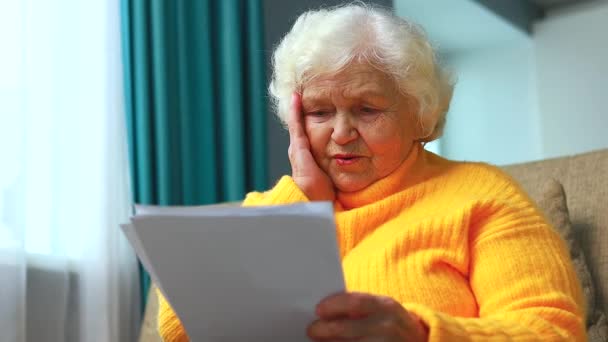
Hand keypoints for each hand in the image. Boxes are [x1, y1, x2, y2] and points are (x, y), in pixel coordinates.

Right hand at [288, 92, 334, 201]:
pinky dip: (296, 110)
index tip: (314, 108)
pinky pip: (297, 124)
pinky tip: (297, 98)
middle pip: (300, 127)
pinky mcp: (298, 148)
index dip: (308, 122)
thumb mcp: (330, 177)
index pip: (306, 135)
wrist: (312, 202)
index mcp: (305, 159)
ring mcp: (296, 149)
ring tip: (297, 93)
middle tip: (302, 94)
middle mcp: (298, 152)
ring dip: (296, 108)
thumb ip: (335, 167)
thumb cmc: (323, 195)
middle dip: (301, 112)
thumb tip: (349, 161)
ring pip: (297, 124)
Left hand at [307, 292, 428, 341]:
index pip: (355, 302)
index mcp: (386, 307)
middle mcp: (388, 327)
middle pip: (348, 329)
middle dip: (326, 330)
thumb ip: (358, 307)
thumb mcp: (381, 310)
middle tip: (312, 330)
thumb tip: (324, 310)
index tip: (318, 310)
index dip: (334, 305)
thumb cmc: (390, 324)